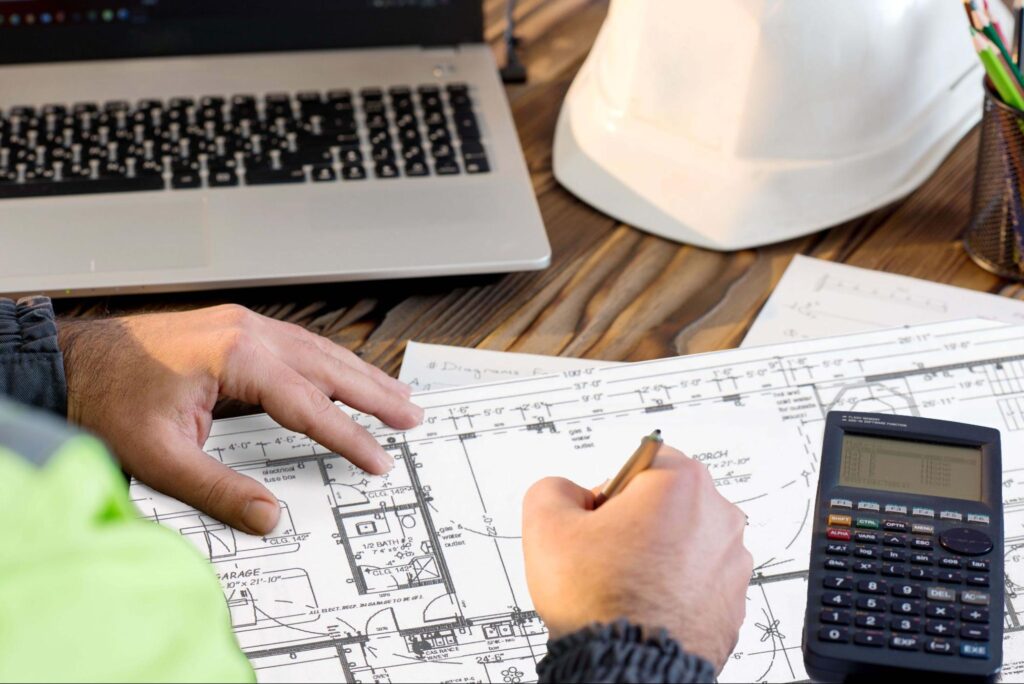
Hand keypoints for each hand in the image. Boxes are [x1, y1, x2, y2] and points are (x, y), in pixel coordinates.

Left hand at [59, 304, 421, 535]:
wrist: (72, 362)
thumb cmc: (108, 397)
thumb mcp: (160, 457)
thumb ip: (220, 490)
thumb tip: (267, 516)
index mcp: (236, 356)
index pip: (310, 404)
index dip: (349, 436)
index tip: (378, 457)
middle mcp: (247, 332)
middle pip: (329, 366)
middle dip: (375, 393)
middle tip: (410, 414)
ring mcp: (243, 325)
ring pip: (319, 350)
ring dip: (358, 374)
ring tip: (394, 393)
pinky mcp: (235, 328)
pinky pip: (299, 344)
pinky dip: (329, 363)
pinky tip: (342, 374)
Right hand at [521, 445, 751, 671]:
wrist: (628, 668)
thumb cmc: (599, 601)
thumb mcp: (546, 525)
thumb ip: (553, 488)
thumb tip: (566, 492)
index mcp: (682, 483)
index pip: (643, 460)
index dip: (611, 488)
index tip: (599, 516)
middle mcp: (719, 516)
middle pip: (667, 501)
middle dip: (636, 521)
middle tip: (605, 552)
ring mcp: (733, 562)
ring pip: (684, 541)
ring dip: (657, 554)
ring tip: (623, 584)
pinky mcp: (734, 601)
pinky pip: (698, 579)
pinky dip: (675, 587)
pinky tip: (644, 604)